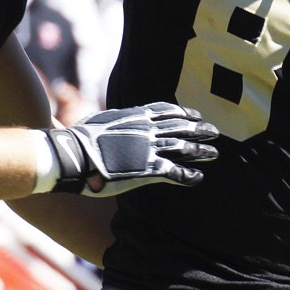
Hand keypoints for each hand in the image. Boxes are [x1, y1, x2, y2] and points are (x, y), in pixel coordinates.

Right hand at [48, 102, 218, 196]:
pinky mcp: (149, 169)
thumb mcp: (100, 120)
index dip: (184, 113)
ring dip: (201, 151)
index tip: (196, 115)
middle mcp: (148, 130)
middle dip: (200, 130)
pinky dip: (190, 176)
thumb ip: (114, 120)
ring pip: (184, 148)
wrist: (76, 154)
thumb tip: (111, 120)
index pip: (167, 111)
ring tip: (214, 153)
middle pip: (182, 127)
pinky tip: (199, 178)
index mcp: (136, 116)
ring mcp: (150, 149)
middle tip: (214, 132)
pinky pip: (176, 172)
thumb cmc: (81, 139)